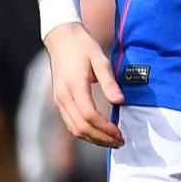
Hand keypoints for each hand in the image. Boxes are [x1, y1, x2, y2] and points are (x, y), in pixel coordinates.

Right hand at [44, 21, 124, 147]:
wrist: (62, 38)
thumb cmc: (83, 47)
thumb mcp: (100, 60)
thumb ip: (109, 82)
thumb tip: (119, 101)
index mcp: (74, 87)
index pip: (90, 116)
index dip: (105, 129)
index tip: (121, 134)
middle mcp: (63, 97)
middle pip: (81, 128)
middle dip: (101, 139)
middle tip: (120, 143)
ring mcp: (59, 100)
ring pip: (74, 129)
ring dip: (93, 139)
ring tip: (112, 142)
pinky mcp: (59, 101)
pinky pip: (71, 123)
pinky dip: (85, 132)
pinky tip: (99, 133)